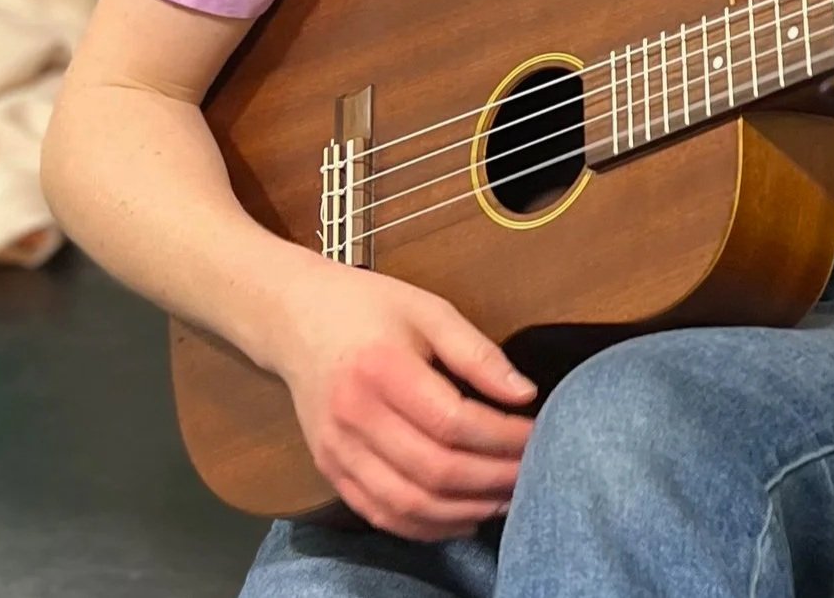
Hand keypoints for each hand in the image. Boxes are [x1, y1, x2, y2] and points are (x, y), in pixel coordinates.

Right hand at [262, 263, 535, 539]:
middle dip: (492, 479)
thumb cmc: (368, 308)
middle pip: (433, 470)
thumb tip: (524, 393)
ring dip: (465, 511)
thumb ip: (477, 353)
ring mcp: (336, 452)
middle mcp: (354, 418)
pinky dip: (426, 526)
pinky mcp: (329, 471)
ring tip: (506, 499)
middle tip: (531, 472)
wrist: (294, 318)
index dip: (503, 437)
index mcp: (381, 370)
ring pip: (407, 503)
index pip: (453, 422)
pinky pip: (380, 514)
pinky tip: (462, 518)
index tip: (539, 433)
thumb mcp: (428, 310)